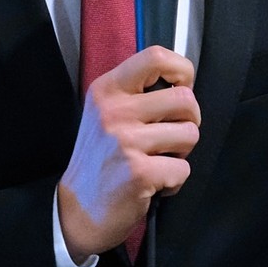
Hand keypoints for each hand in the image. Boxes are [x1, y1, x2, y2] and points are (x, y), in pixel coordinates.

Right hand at [57, 46, 199, 261]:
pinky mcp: (139, 172)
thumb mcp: (105, 113)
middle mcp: (114, 111)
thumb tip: (183, 83)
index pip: (155, 57)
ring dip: (182, 153)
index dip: (182, 71)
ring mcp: (126, 141)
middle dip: (189, 121)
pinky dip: (174, 181)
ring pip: (190, 134)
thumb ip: (137, 93)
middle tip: (171, 138)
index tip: (180, 89)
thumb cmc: (100, 160)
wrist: (77, 209)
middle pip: (185, 99)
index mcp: (107, 89)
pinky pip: (183, 168)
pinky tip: (153, 184)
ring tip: (159, 161)